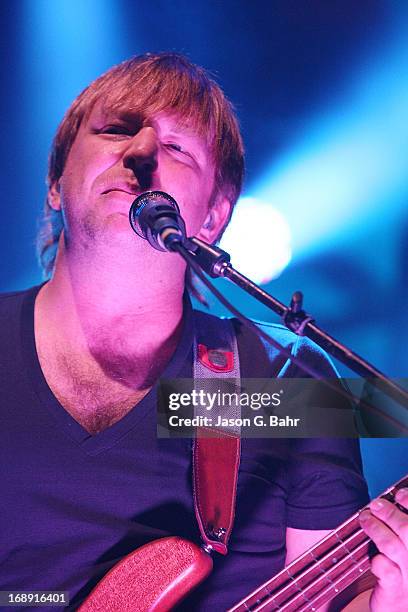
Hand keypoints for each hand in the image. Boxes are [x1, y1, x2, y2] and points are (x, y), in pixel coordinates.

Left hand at [359, 487, 407, 611]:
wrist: (401, 611)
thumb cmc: (406, 573)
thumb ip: (403, 529)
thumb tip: (389, 501)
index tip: (399, 494)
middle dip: (389, 513)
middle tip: (374, 505)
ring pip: (392, 545)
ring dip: (375, 528)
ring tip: (365, 519)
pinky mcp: (395, 590)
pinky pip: (384, 568)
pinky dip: (376, 558)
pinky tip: (372, 556)